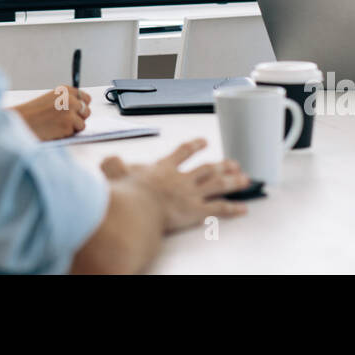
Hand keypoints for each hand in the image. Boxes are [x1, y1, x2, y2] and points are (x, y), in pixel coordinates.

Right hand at [13, 86, 90, 139]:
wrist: (22, 122)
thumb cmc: (33, 113)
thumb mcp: (51, 99)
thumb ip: (67, 101)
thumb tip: (83, 108)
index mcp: (65, 90)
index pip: (85, 98)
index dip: (81, 107)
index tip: (74, 111)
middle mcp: (70, 98)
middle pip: (86, 110)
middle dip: (78, 118)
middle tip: (64, 121)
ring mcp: (70, 111)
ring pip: (83, 123)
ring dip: (73, 127)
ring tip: (58, 125)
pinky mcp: (69, 124)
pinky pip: (76, 132)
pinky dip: (68, 133)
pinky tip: (56, 130)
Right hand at [101, 138, 249, 232]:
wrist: (135, 210)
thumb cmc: (124, 195)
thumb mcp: (114, 174)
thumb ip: (112, 165)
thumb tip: (108, 159)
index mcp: (162, 169)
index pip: (182, 153)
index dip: (194, 146)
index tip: (203, 142)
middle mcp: (180, 179)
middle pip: (206, 168)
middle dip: (222, 165)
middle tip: (234, 163)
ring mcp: (190, 194)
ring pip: (217, 185)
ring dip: (233, 182)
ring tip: (245, 179)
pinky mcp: (195, 212)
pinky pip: (218, 208)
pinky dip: (233, 208)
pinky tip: (243, 207)